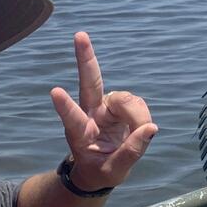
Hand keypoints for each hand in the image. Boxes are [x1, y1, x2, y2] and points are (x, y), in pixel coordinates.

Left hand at [50, 32, 157, 192]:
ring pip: (126, 99)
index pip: (72, 119)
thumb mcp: (113, 171)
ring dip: (137, 115)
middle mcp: (91, 113)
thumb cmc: (100, 170)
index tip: (54, 92)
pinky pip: (137, 103)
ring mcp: (105, 106)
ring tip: (140, 133)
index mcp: (80, 133)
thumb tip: (151, 128)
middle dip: (85, 58)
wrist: (100, 167)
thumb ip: (131, 152)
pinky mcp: (120, 105)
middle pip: (89, 82)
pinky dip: (142, 116)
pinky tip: (140, 128)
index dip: (65, 106)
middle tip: (79, 35)